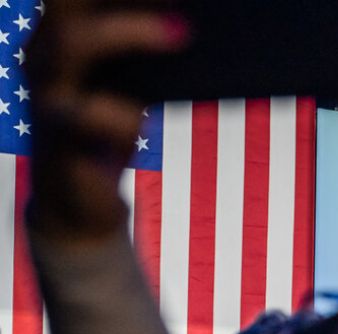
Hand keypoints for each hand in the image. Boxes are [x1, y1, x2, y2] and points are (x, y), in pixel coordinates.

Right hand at [26, 3, 190, 241]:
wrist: (82, 205)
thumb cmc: (109, 135)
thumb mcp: (130, 87)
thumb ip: (144, 50)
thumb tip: (187, 21)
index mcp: (61, 36)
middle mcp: (44, 55)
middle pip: (67, 2)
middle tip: (177, 8)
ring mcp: (45, 92)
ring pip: (72, 44)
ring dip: (129, 33)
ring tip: (181, 32)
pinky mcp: (56, 134)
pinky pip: (82, 115)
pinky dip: (120, 116)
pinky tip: (141, 121)